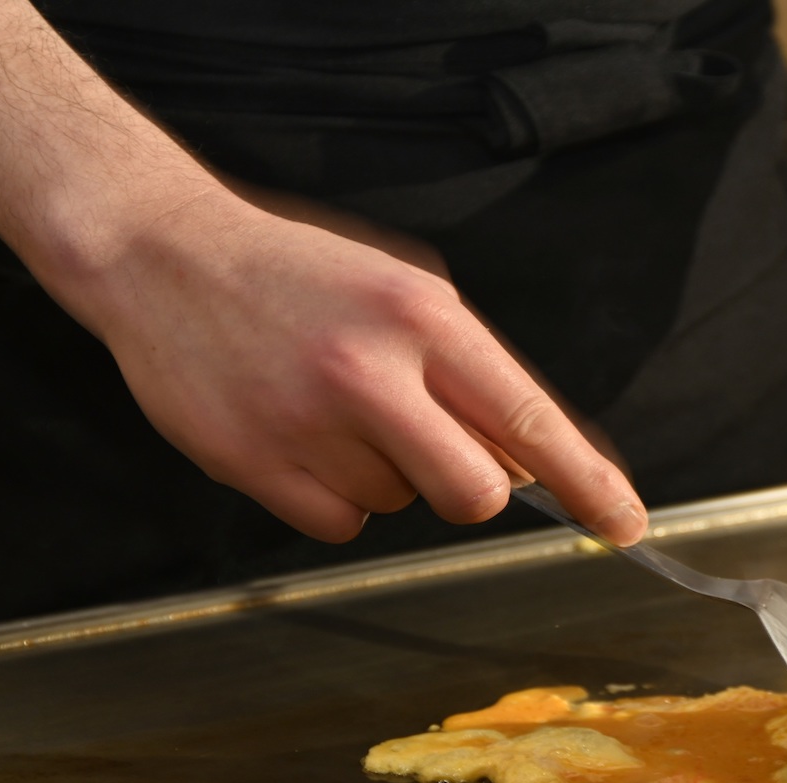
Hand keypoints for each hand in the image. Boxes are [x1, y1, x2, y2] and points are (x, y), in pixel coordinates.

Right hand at [67, 188, 648, 544]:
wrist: (160, 253)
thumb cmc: (296, 272)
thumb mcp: (400, 288)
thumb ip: (467, 369)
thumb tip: (527, 460)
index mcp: (423, 317)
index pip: (529, 419)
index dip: (588, 483)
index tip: (627, 525)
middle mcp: (371, 371)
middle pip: (474, 493)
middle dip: (469, 489)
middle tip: (429, 448)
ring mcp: (308, 424)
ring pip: (395, 506)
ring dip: (380, 475)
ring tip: (327, 407)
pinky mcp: (253, 464)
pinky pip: (336, 524)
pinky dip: (328, 496)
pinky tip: (295, 436)